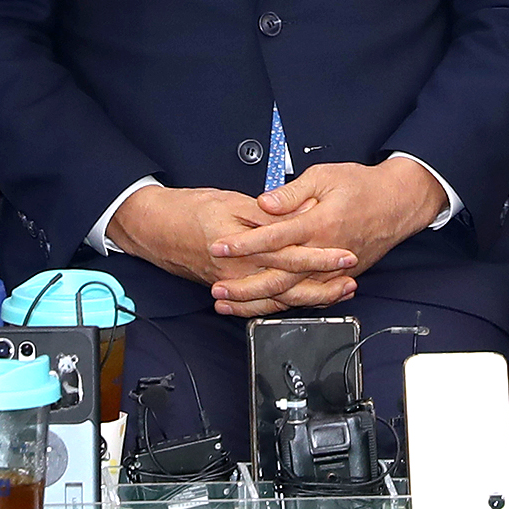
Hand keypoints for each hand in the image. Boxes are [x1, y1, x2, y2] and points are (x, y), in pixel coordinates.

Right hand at [105, 187, 356, 314]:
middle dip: (325, 285)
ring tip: (339, 294)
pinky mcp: (232, 289)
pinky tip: (305, 302)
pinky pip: (263, 305)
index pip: (291, 256)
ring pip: (280, 300)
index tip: (344, 254)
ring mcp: (236, 285)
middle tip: (351, 281)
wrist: (156, 228)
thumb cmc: (190, 211)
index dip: (320, 257)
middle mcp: (241, 273)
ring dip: (312, 299)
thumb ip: (265, 214)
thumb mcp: (230, 202)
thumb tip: (295, 216)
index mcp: (243, 249)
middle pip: (290, 286)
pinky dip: (287, 305)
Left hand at [205, 160, 445, 314]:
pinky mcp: (340, 277)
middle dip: (245, 285)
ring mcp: (334, 270)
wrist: (398, 203)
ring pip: (292, 294)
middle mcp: (325, 252)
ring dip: (259, 301)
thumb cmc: (362, 186)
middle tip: (218, 288)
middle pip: (279, 276)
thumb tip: (265, 202)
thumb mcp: (324, 176)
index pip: (274, 237)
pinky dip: (284, 305)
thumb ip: (292, 192)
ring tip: (231, 304)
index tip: (220, 246)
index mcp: (320, 224)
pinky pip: (309, 297)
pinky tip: (263, 309)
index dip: (244, 243)